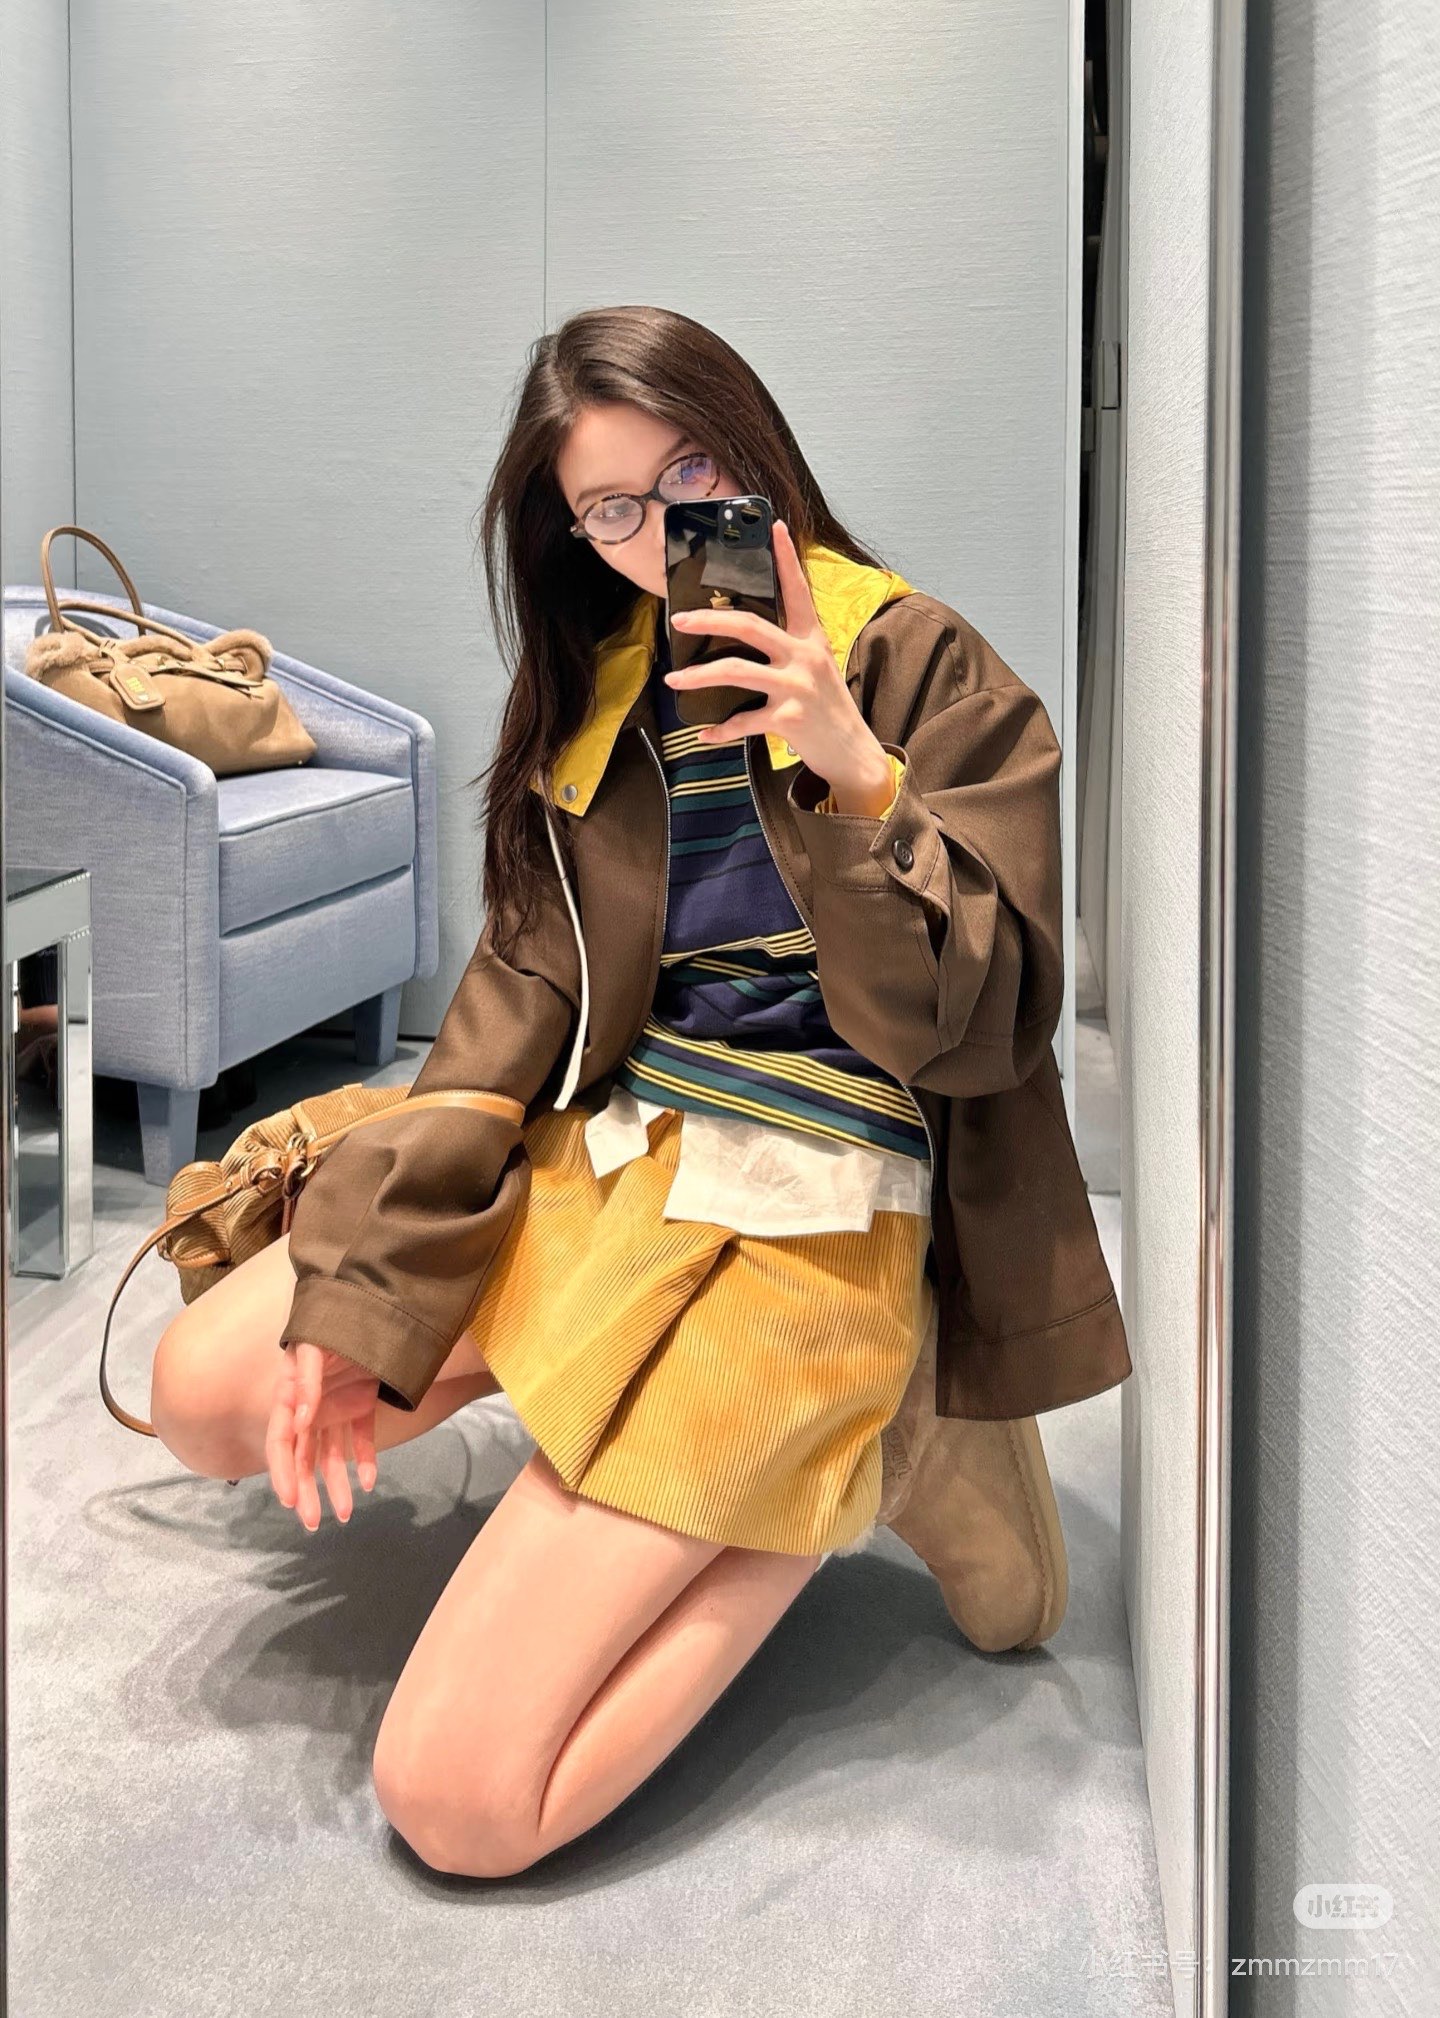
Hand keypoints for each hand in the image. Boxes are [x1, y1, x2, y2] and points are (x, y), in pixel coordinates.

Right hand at [266, 1340, 379, 1531]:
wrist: (364, 1305)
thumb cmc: (328, 1325)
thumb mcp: (313, 1347)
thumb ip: (306, 1381)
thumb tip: (301, 1420)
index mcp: (288, 1398)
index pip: (281, 1443)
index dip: (282, 1472)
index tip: (290, 1500)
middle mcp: (309, 1410)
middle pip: (304, 1458)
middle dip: (307, 1491)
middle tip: (312, 1524)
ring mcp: (336, 1409)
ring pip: (333, 1456)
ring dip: (336, 1484)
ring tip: (346, 1513)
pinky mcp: (361, 1405)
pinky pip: (362, 1438)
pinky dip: (366, 1459)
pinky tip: (370, 1482)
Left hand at [666, 519, 895, 813]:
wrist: (852, 752)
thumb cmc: (827, 707)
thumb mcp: (816, 667)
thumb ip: (789, 647)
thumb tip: (744, 632)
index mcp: (811, 638)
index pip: (797, 590)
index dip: (785, 558)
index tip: (773, 527)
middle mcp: (804, 657)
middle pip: (750, 627)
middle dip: (709, 622)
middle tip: (679, 621)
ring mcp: (796, 688)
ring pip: (736, 672)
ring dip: (698, 676)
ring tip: (674, 680)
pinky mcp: (789, 719)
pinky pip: (743, 721)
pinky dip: (720, 730)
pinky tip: (704, 733)